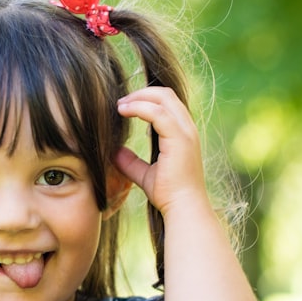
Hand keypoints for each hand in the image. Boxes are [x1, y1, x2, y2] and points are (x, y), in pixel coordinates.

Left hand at [113, 87, 206, 213]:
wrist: (183, 208)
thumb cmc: (168, 194)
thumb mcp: (145, 175)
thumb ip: (131, 162)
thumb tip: (114, 152)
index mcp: (182, 133)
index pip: (167, 103)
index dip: (146, 98)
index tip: (124, 106)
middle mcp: (187, 129)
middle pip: (166, 94)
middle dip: (141, 93)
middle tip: (120, 102)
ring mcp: (185, 132)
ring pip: (163, 98)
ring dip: (138, 97)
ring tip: (119, 105)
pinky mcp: (179, 139)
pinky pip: (157, 113)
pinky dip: (139, 107)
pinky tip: (123, 111)